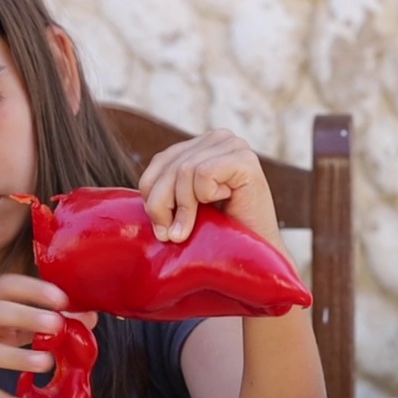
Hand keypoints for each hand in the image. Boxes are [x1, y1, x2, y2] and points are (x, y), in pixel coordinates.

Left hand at [137, 128, 281, 245]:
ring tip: (185, 232)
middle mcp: (220, 138)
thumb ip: (167, 189)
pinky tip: (221, 206)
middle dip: (161, 205)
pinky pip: (203, 174)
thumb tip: (139, 194)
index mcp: (203, 145)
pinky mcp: (246, 160)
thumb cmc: (221, 235)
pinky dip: (204, 197)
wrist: (258, 258)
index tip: (160, 227)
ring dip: (183, 209)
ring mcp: (235, 145)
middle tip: (167, 235)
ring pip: (184, 172)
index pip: (160, 161)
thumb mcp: (186, 205)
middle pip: (170, 166)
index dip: (152, 195)